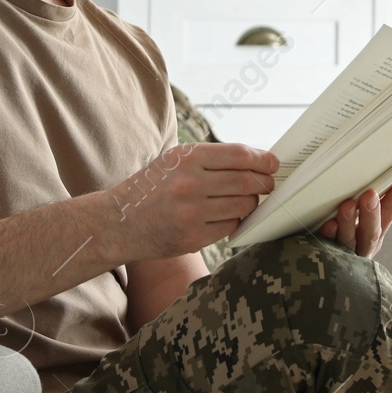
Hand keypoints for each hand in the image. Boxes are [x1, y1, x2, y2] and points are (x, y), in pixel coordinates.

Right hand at [104, 143, 277, 261]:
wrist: (118, 221)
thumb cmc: (152, 188)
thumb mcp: (175, 160)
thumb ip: (212, 159)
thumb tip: (256, 160)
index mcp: (188, 157)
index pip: (241, 156)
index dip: (264, 160)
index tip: (273, 164)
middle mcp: (190, 182)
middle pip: (248, 181)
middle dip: (264, 183)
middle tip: (267, 185)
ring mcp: (192, 212)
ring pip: (243, 205)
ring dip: (250, 204)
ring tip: (244, 201)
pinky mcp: (193, 236)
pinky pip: (230, 226)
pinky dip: (233, 221)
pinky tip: (225, 216)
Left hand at [318, 167, 391, 257]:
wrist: (321, 270)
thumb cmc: (337, 234)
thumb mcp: (356, 219)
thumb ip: (365, 200)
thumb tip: (370, 165)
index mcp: (375, 231)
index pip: (391, 210)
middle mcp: (363, 244)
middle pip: (372, 230)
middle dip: (372, 212)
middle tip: (370, 195)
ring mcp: (345, 255)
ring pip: (349, 240)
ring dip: (349, 222)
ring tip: (347, 206)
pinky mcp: (326, 259)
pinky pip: (326, 249)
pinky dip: (328, 237)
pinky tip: (328, 226)